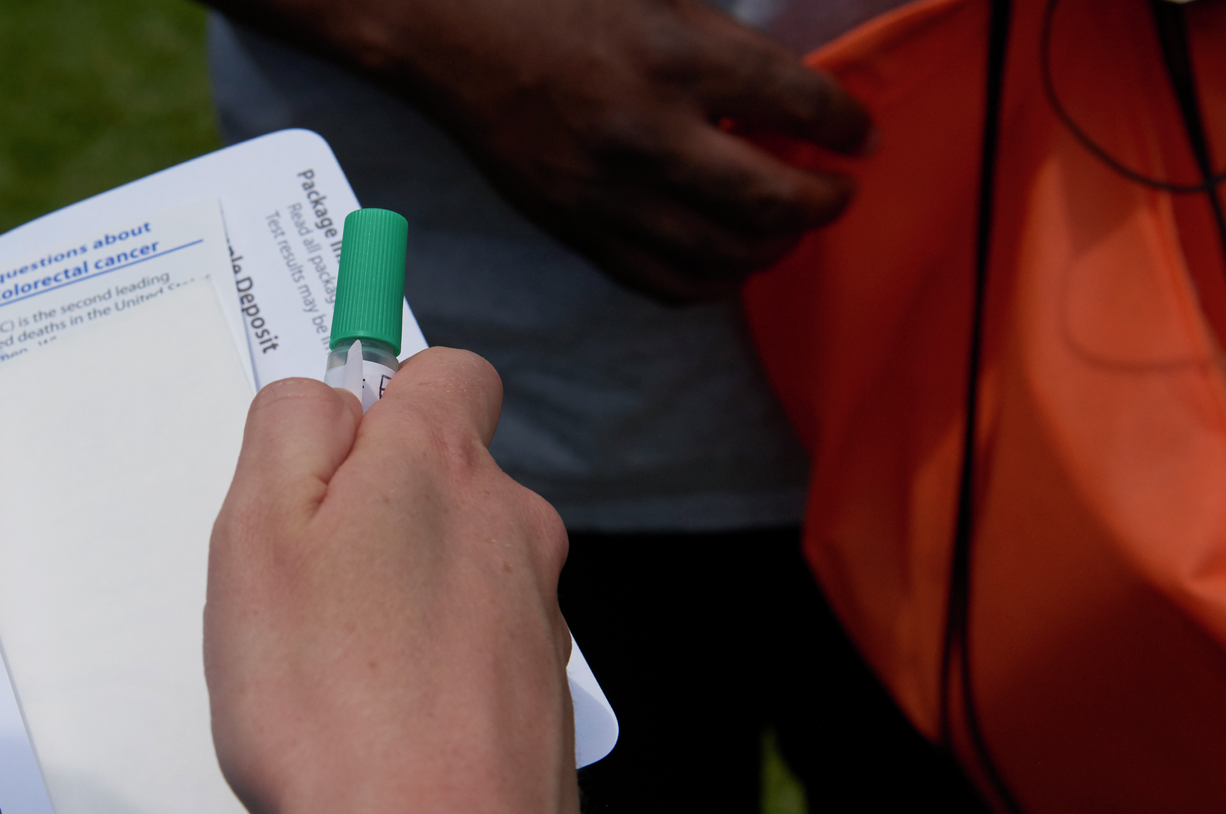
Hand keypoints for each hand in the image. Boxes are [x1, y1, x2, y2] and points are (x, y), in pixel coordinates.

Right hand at [206, 351, 579, 813]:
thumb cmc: (326, 700)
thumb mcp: (257, 532)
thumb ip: (289, 429)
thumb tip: (326, 395)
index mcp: (442, 469)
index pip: (447, 373)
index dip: (387, 391)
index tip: (335, 438)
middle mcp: (512, 532)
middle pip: (449, 481)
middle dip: (380, 511)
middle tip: (301, 587)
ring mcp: (539, 625)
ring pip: (461, 576)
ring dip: (404, 602)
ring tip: (330, 680)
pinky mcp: (541, 710)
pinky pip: (475, 662)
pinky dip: (432, 679)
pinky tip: (379, 737)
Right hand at [211, 0, 871, 300]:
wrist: (450, 33)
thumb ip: (728, 51)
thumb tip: (791, 105)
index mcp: (675, 56)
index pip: (796, 107)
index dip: (846, 127)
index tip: (863, 138)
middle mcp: (646, 132)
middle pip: (768, 198)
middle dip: (821, 203)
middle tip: (838, 193)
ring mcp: (606, 190)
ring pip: (719, 252)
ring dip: (772, 248)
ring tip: (789, 230)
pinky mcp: (574, 225)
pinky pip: (657, 279)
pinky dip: (708, 281)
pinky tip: (729, 263)